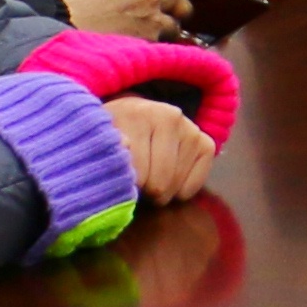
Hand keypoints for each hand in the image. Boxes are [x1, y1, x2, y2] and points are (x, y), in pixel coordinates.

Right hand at [44, 0, 198, 36]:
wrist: (52, 30)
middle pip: (183, 0)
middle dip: (173, 5)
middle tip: (156, 9)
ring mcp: (152, 22)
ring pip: (174, 26)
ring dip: (165, 28)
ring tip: (145, 31)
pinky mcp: (145, 46)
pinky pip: (160, 47)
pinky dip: (154, 47)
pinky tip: (137, 47)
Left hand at [105, 94, 220, 203]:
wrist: (132, 118)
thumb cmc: (113, 136)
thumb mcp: (100, 143)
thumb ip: (108, 154)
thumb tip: (125, 157)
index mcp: (138, 115)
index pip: (136, 171)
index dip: (125, 185)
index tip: (117, 178)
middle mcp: (170, 117)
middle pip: (158, 181)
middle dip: (145, 190)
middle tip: (135, 182)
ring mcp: (191, 130)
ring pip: (175, 185)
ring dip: (161, 191)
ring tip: (149, 178)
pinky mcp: (206, 144)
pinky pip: (193, 186)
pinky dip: (180, 192)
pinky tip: (168, 179)